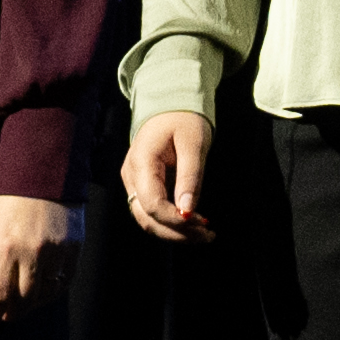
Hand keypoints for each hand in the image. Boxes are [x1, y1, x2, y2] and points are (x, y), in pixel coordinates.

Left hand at [0, 192, 69, 323]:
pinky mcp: (74, 247)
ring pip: (45, 294)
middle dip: (12, 312)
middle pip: (23, 299)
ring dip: (33, 304)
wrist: (45, 169)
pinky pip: (64, 280)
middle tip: (6, 316)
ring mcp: (56, 251)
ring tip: (24, 304)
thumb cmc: (11, 197)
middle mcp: (32, 253)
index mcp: (6, 247)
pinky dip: (53, 291)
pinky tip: (44, 291)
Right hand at [123, 112, 210, 243]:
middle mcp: (131, 176)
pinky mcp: (141, 185)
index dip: (174, 220)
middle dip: (176, 233)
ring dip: (174, 232)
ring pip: (148, 220)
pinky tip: (193, 224)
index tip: (202, 223)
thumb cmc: (183, 118)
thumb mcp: (193, 143)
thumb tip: (188, 212)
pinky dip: (171, 223)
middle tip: (208, 236)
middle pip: (147, 218)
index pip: (152, 204)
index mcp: (141, 162)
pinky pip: (153, 211)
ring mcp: (134, 182)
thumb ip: (190, 177)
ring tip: (204, 234)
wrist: (170, 103)